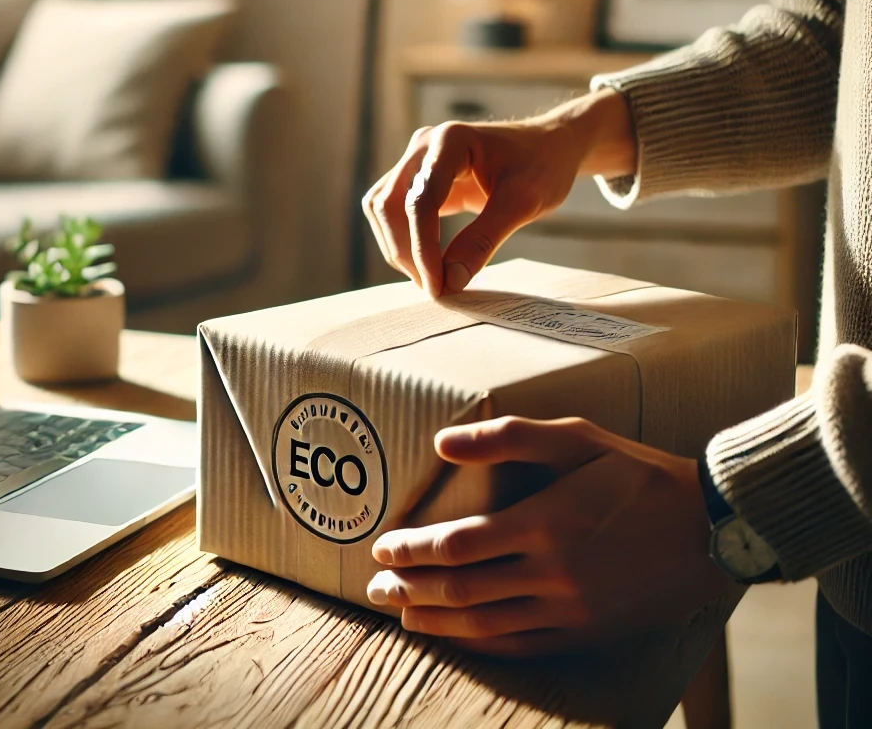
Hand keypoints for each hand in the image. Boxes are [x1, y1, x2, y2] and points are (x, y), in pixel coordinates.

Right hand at [362, 89, 636, 296]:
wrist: (550, 146)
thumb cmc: (542, 166)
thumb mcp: (523, 202)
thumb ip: (485, 239)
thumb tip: (450, 280)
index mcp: (450, 141)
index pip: (420, 201)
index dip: (423, 248)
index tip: (437, 285)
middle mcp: (424, 145)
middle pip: (390, 205)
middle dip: (406, 251)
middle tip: (434, 288)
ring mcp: (417, 160)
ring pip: (383, 209)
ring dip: (399, 246)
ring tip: (430, 278)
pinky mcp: (418, 177)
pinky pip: (394, 210)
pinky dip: (405, 239)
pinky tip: (428, 262)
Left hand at [366, 417, 732, 656]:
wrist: (708, 528)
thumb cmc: (635, 473)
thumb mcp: (576, 437)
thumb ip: (507, 437)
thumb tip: (441, 443)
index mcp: (544, 523)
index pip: (456, 545)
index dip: (412, 549)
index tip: (383, 545)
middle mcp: (551, 573)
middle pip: (461, 589)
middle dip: (410, 588)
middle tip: (375, 585)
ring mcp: (570, 610)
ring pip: (485, 624)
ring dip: (436, 620)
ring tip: (402, 614)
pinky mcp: (587, 632)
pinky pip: (522, 646)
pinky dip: (481, 644)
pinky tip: (458, 637)